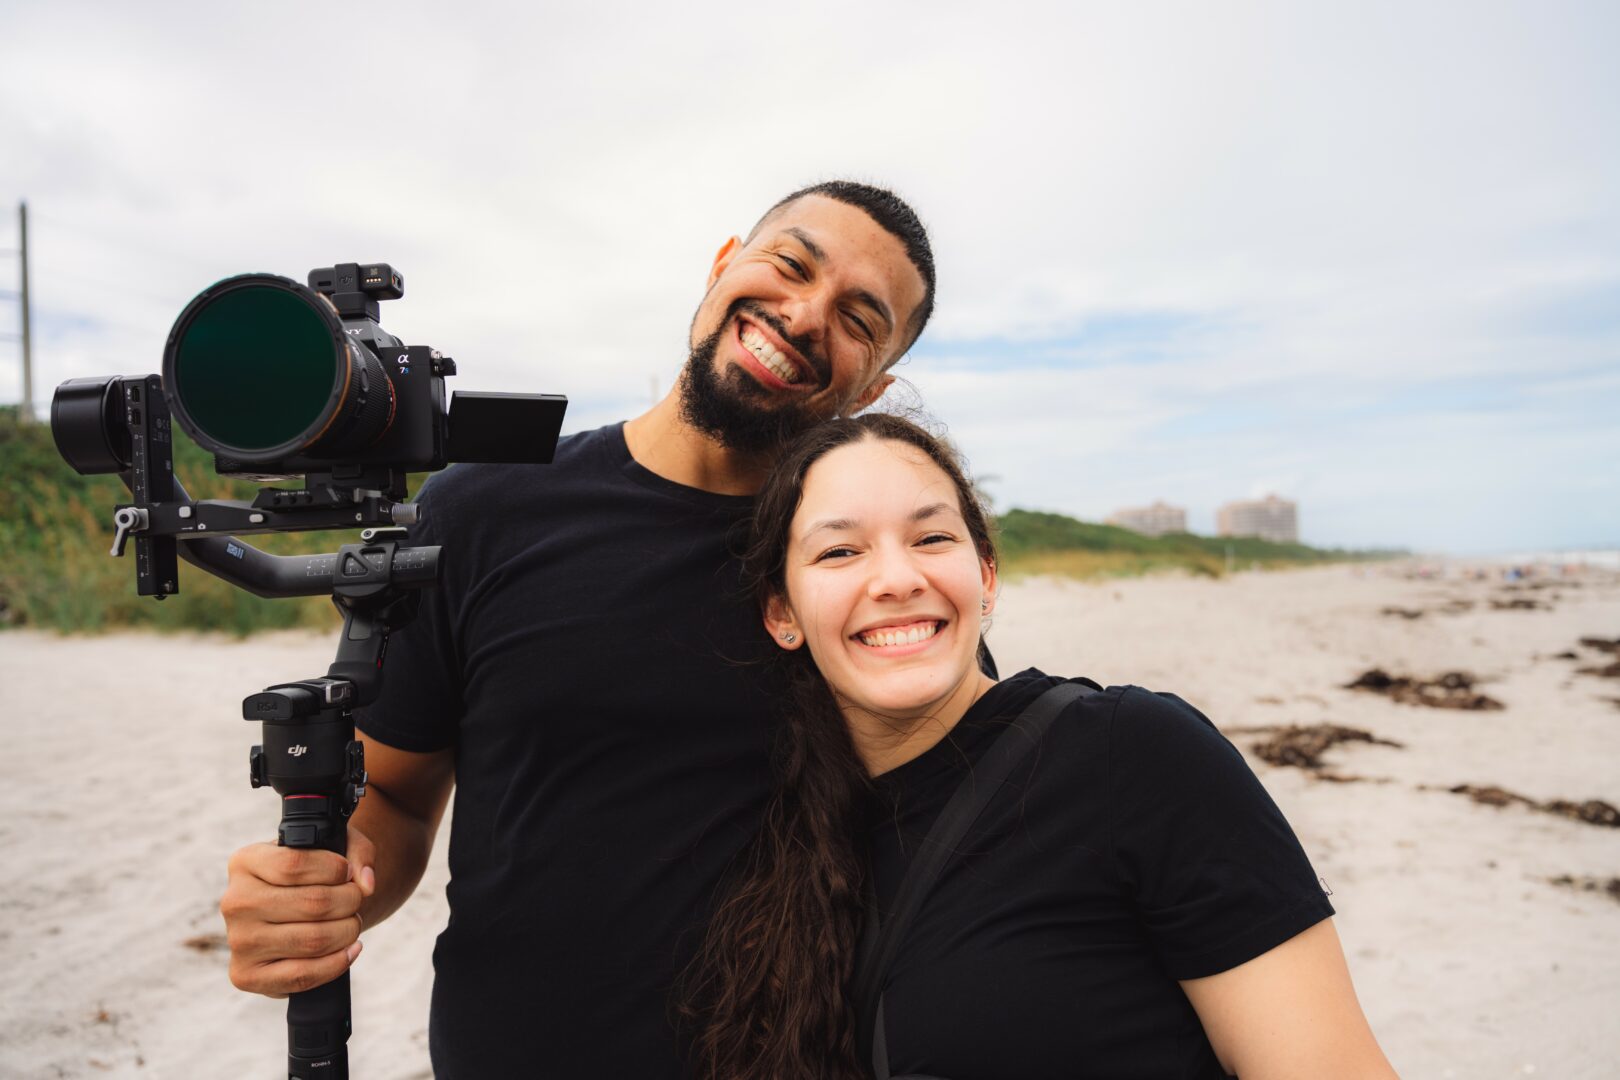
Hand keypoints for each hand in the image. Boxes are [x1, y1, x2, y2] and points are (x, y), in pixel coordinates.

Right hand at [220, 826, 377, 997]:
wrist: (290, 913)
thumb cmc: (313, 874)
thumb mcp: (335, 846)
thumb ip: (358, 852)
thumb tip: (366, 884)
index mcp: (246, 862)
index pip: (294, 864)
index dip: (334, 869)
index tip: (348, 873)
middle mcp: (235, 902)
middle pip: (312, 903)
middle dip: (350, 901)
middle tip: (356, 900)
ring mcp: (239, 942)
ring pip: (313, 940)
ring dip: (347, 931)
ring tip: (351, 922)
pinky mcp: (246, 975)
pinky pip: (303, 975)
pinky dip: (337, 963)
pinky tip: (351, 949)